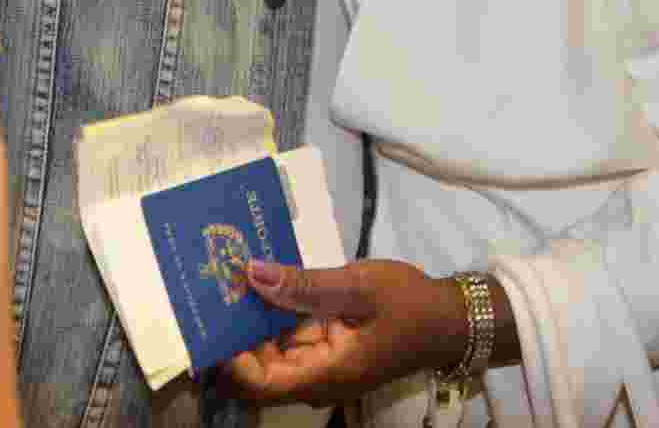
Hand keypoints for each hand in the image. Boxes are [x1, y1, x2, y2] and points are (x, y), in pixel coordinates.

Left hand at [221, 259, 467, 406]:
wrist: (448, 317)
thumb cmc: (407, 305)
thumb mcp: (357, 288)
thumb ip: (305, 285)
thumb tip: (252, 274)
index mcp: (324, 375)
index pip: (260, 383)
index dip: (230, 358)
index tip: (209, 319)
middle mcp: (316, 377)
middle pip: (260, 368)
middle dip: (234, 333)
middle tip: (210, 287)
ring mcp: (322, 361)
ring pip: (273, 349)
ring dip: (252, 318)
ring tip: (227, 276)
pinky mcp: (328, 344)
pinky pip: (292, 334)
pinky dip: (276, 310)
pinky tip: (262, 277)